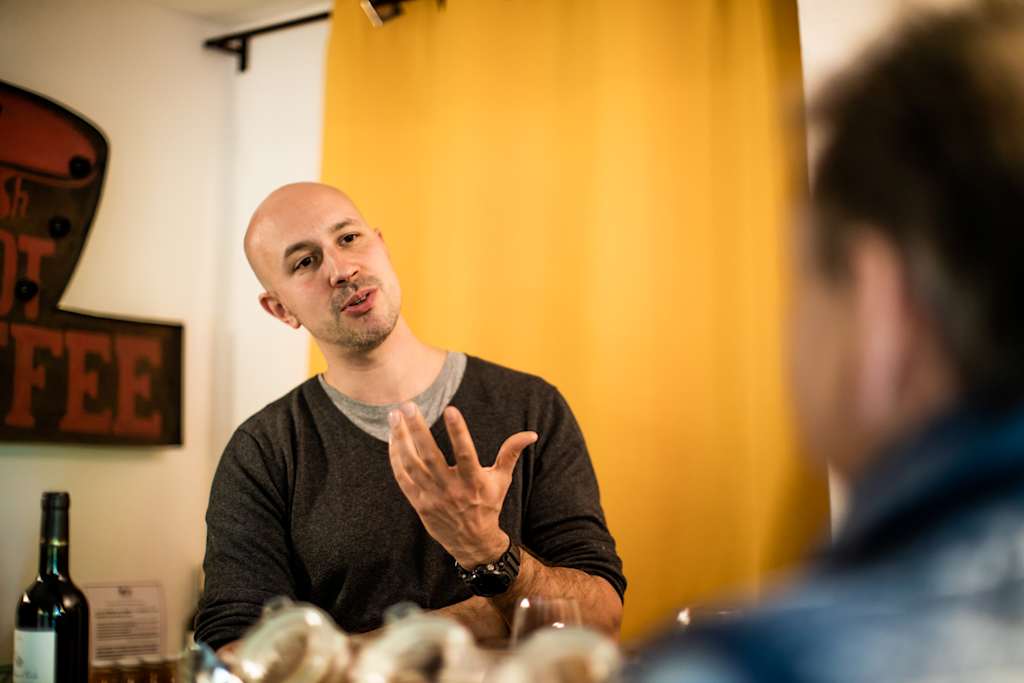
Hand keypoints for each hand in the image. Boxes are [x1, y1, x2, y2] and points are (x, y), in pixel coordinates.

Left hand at [387, 403, 537, 567]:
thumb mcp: (502, 480)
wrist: (472, 542)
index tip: (450, 409)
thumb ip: (511, 453)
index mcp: (473, 482)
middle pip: (430, 456)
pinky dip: (396, 457)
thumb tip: (531, 434)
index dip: (458, 431)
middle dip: (417, 430)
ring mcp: (432, 497)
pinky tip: (394, 438)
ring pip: (411, 465)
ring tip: (394, 416)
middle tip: (408, 406)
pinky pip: (402, 477)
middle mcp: (451, 489)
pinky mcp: (419, 503)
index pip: (465, 453)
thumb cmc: (488, 504)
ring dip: (401, 439)